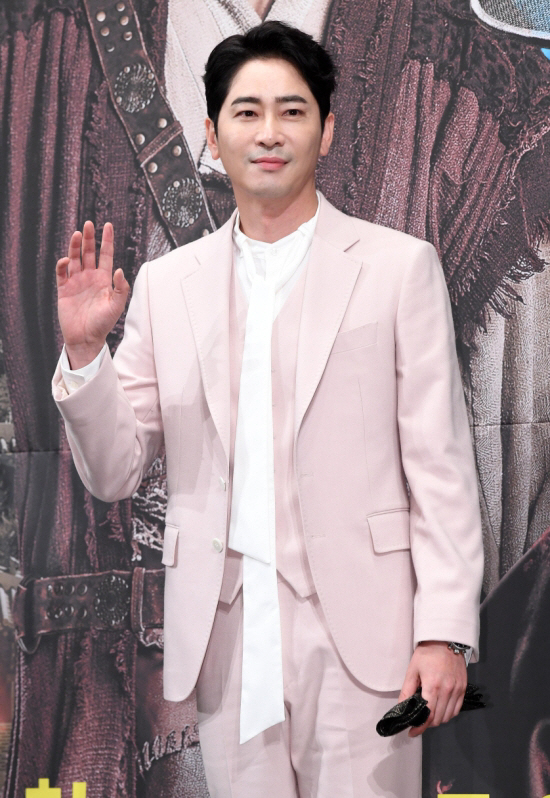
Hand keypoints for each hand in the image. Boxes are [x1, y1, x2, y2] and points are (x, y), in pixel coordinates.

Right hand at [56, 220, 129, 368]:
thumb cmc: (103, 323)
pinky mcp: (64, 289)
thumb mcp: (116, 306)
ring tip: (78, 234)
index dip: (107, 241)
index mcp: (103, 279)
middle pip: (89, 253)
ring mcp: (76, 282)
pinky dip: (63, 265)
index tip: (108, 225)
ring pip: (75, 259)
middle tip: (89, 224)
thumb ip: (120, 288)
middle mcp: (90, 277)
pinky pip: (62, 273)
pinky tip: (67, 259)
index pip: (106, 255)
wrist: (86, 338)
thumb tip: (120, 270)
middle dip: (89, 239)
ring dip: (75, 246)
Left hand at [398, 640, 466, 736]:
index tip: (412, 732)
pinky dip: (448, 713)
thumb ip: (407, 691)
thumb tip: (401, 707)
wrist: (445, 640)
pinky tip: (440, 708)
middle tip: (418, 720)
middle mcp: (447, 690)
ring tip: (428, 714)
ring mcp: (457, 690)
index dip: (419, 727)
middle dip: (427, 723)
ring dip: (437, 719)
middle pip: (438, 719)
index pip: (427, 715)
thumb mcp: (412, 670)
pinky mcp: (463, 688)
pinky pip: (456, 709)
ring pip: (448, 716)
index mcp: (433, 686)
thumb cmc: (427, 653)